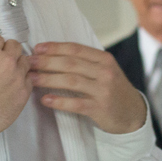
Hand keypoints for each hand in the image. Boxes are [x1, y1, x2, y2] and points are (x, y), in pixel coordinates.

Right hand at [0, 33, 31, 134]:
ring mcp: (18, 77)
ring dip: (17, 63)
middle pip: (15, 46)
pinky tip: (13, 85)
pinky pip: (29, 79)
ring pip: (25, 61)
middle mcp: (7, 61)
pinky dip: (22, 79)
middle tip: (1, 59)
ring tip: (8, 72)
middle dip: (8, 49)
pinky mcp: (24, 92)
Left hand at [28, 42, 146, 133]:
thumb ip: (85, 62)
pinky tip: (45, 100)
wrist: (132, 112)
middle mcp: (105, 72)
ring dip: (49, 80)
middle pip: (71, 64)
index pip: (76, 49)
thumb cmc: (112, 89)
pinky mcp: (100, 108)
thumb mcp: (104, 70)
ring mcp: (103, 90)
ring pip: (71, 81)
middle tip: (29, 62)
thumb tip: (53, 54)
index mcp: (104, 59)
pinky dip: (59, 101)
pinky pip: (76, 103)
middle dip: (47, 62)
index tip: (37, 48)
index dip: (55, 47)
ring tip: (32, 79)